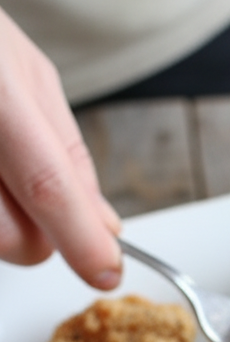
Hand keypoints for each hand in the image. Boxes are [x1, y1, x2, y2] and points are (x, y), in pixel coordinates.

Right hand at [0, 7, 122, 285]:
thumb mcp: (25, 72)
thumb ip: (67, 153)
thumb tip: (101, 223)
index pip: (47, 187)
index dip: (81, 240)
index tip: (106, 269)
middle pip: (11, 236)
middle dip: (39, 239)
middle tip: (41, 207)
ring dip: (3, 225)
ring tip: (1, 169)